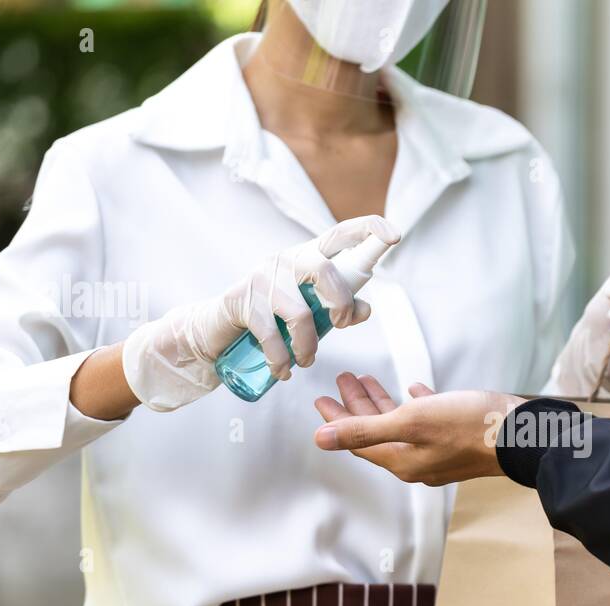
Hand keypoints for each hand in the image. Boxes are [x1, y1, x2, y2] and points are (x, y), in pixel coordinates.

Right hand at [122, 215, 399, 411]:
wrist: (215, 331)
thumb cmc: (272, 320)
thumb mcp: (311, 314)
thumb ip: (339, 310)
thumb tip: (367, 309)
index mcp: (307, 257)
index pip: (339, 235)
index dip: (368, 231)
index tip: (394, 235)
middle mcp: (284, 260)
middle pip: (324, 271)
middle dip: (341, 304)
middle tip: (340, 326)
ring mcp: (260, 277)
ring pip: (300, 313)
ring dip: (308, 347)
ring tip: (305, 361)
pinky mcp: (239, 299)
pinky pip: (271, 336)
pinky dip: (282, 361)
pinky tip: (283, 372)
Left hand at [314, 373, 521, 485]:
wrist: (522, 435)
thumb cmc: (469, 426)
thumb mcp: (411, 422)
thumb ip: (365, 430)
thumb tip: (321, 439)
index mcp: (403, 461)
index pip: (358, 441)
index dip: (337, 420)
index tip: (321, 399)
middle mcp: (418, 461)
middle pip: (377, 433)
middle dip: (357, 407)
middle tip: (342, 381)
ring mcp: (440, 452)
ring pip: (401, 426)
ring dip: (382, 403)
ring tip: (367, 380)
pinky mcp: (459, 439)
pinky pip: (428, 421)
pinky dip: (416, 405)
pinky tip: (414, 389)